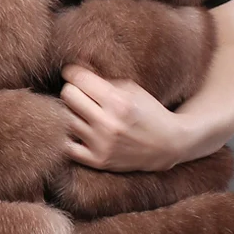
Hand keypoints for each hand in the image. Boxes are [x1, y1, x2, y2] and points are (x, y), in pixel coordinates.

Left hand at [59, 63, 190, 171]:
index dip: (72, 72)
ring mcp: (102, 144)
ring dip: (71, 111)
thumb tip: (72, 72)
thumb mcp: (131, 88)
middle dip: (71, 89)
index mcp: (118, 102)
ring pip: (65, 119)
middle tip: (77, 91)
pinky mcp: (98, 161)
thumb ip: (103, 80)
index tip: (72, 73)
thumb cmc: (148, 110)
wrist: (168, 144)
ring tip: (80, 109)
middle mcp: (109, 124)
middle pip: (68, 96)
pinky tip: (78, 128)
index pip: (78, 79)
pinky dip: (68, 135)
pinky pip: (67, 146)